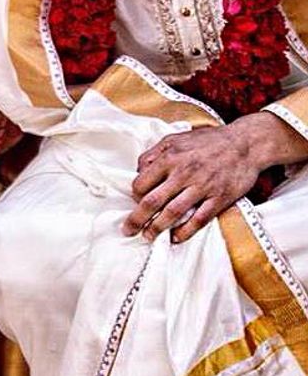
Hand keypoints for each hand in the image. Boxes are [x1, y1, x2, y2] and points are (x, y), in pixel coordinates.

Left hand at [123, 118, 271, 244]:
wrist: (246, 143)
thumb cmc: (208, 141)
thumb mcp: (176, 138)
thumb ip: (154, 153)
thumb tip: (138, 170)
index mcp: (170, 157)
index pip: (141, 183)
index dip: (134, 196)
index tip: (136, 203)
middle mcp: (183, 173)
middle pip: (152, 202)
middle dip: (137, 220)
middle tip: (128, 230)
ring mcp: (202, 186)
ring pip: (172, 213)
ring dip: (157, 228)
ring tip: (149, 236)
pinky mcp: (219, 198)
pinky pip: (199, 219)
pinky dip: (185, 231)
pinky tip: (176, 237)